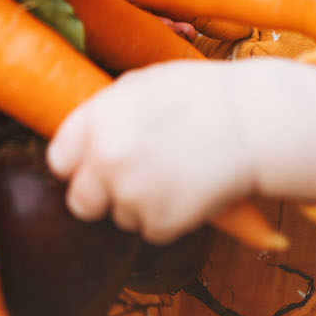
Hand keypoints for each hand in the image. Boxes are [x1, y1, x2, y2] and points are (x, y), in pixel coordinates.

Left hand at [46, 57, 315, 243]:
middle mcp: (106, 158)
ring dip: (144, 204)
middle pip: (82, 201)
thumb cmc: (203, 96)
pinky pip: (153, 230)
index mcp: (97, 119)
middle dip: (103, 195)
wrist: (256, 122)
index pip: (59, 160)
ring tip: (179, 172)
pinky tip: (193, 189)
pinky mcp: (161, 221)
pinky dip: (171, 218)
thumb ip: (106, 113)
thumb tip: (81, 139)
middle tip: (133, 181)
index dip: (78, 164)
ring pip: (122, 216)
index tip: (94, 164)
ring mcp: (132, 193)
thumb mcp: (144, 85)